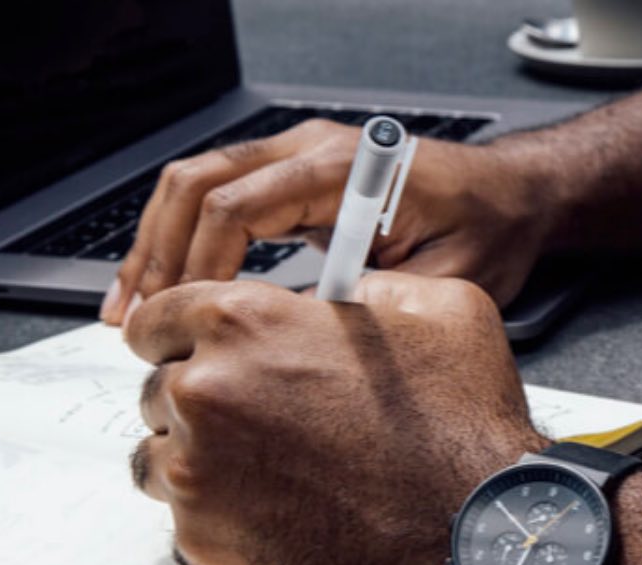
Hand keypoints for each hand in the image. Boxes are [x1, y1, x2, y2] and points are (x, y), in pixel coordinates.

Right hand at [101, 120, 551, 323]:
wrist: (511, 198)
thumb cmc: (487, 233)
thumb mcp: (440, 283)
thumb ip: (368, 305)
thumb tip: (294, 339)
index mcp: (343, 169)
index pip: (237, 206)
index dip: (200, 268)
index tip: (185, 322)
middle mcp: (311, 149)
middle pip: (197, 183)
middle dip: (157, 254)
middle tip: (134, 320)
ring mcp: (298, 156)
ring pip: (195, 183)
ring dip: (157, 244)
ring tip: (129, 306)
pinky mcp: (295, 176)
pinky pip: (219, 195)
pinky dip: (184, 237)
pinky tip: (168, 283)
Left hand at [124, 272, 546, 564]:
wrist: (471, 536)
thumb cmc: (460, 433)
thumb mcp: (440, 310)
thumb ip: (368, 287)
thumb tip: (343, 294)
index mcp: (244, 322)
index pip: (156, 316)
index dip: (183, 335)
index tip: (197, 353)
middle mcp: (205, 392)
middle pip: (157, 389)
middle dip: (202, 401)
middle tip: (264, 420)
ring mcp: (195, 472)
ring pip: (160, 457)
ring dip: (201, 460)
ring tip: (271, 471)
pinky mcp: (203, 541)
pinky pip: (185, 520)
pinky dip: (220, 516)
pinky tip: (280, 512)